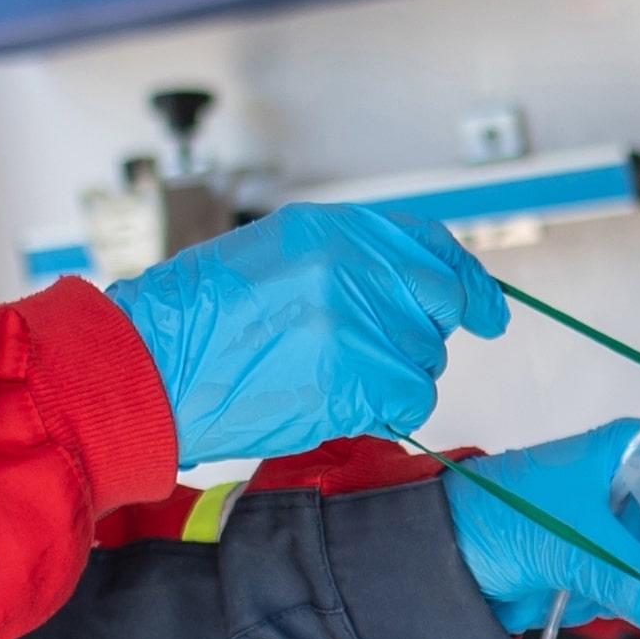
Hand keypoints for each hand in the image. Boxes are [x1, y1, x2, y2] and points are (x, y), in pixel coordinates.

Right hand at [107, 206, 503, 461]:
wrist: (154, 367)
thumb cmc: (200, 319)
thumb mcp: (275, 256)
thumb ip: (347, 261)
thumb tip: (413, 286)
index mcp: (331, 229)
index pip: (430, 245)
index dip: (465, 278)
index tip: (485, 305)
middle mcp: (352, 267)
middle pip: (439, 302)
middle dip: (424, 331)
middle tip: (390, 351)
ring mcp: (357, 323)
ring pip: (426, 358)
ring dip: (394, 374)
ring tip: (330, 374)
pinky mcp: (356, 379)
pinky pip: (410, 399)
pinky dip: (385, 409)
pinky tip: (338, 400)